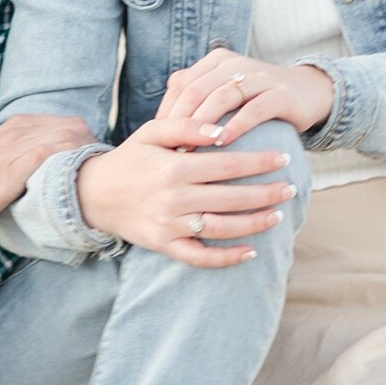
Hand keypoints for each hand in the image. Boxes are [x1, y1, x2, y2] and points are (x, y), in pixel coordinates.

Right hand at [0, 112, 91, 234]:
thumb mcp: (0, 155)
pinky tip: (76, 174)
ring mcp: (14, 149)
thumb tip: (53, 159)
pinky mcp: (10, 171)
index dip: (86, 139)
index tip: (95, 158)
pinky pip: (46, 155)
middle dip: (93, 146)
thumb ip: (24, 151)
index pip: (66, 122)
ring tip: (95, 173)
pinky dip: (66, 160)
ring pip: (63, 138)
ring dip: (85, 154)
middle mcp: (18, 131)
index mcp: (16, 125)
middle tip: (101, 168)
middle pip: (72, 127)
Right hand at [75, 111, 297, 264]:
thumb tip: (222, 130)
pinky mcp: (164, 245)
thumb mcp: (152, 132)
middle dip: (266, 193)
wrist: (94, 194)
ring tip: (278, 215)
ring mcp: (170, 225)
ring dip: (254, 224)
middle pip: (231, 198)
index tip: (283, 159)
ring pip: (222, 228)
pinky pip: (200, 257)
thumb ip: (186, 126)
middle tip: (291, 188)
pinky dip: (226, 258)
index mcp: (175, 167)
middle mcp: (174, 198)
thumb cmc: (130, 158)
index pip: (227, 165)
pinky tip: (250, 252)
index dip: (259, 163)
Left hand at [156, 48, 335, 146]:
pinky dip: (235, 126)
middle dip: (180, 120)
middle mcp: (235, 63)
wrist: (308, 94)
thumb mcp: (225, 95)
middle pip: (197, 89)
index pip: (181, 83)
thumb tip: (159, 129)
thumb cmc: (256, 101)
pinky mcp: (279, 94)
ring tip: (190, 149)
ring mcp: (259, 77)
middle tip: (169, 148)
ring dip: (203, 124)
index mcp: (217, 61)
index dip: (167, 112)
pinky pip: (253, 110)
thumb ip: (198, 101)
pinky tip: (223, 143)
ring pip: (222, 96)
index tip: (157, 141)